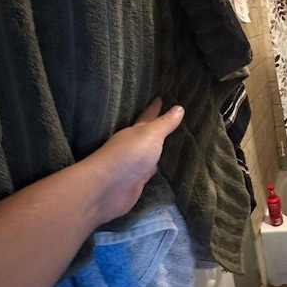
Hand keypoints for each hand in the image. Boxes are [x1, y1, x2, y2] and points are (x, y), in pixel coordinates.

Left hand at [84, 98, 184, 222]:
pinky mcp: (136, 181)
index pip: (147, 116)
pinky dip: (154, 166)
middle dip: (156, 126)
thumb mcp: (151, 135)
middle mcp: (133, 146)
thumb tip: (179, 107)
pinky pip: (149, 170)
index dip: (154, 108)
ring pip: (149, 152)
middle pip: (147, 134)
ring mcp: (134, 164)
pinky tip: (159, 166)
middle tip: (168, 118)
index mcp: (135, 132)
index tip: (159, 97)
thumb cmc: (129, 155)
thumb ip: (165, 123)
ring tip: (168, 141)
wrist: (107, 189)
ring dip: (156, 147)